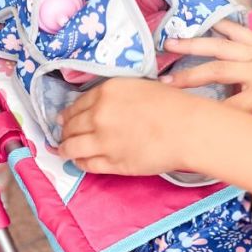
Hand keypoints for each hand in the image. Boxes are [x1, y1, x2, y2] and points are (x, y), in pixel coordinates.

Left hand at [57, 78, 209, 175]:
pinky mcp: (112, 163)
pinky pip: (87, 164)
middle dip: (65, 131)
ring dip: (64, 148)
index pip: (76, 105)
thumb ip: (115, 95)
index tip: (64, 119)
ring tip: (63, 150)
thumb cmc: (172, 105)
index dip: (68, 114)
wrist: (187, 130)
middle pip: (71, 125)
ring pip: (72, 147)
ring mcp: (103, 141)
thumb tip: (99, 105)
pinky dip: (79, 162)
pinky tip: (79, 161)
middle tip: (64, 135)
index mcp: (106, 92)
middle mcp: (98, 115)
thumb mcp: (139, 87)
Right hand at [161, 20, 251, 125]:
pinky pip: (235, 31)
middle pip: (216, 73)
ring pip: (220, 46)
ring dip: (193, 45)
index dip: (206, 112)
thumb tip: (238, 134)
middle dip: (187, 77)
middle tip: (162, 83)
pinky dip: (217, 26)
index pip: (229, 106)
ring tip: (168, 44)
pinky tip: (200, 23)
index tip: (184, 116)